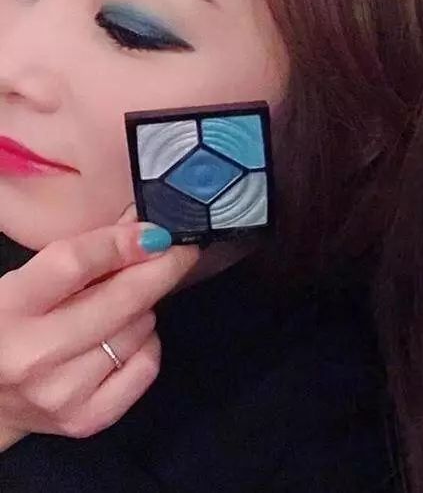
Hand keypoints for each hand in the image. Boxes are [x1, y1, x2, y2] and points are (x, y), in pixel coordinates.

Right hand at [0, 208, 197, 445]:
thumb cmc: (10, 326)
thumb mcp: (26, 283)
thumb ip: (78, 256)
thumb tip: (146, 229)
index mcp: (7, 309)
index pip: (74, 264)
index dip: (121, 242)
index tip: (156, 232)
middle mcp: (32, 355)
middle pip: (120, 299)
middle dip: (161, 269)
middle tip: (180, 252)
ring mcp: (62, 393)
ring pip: (138, 329)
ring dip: (144, 310)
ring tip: (124, 307)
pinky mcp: (87, 419)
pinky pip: (146, 366)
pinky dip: (147, 345)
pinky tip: (129, 339)